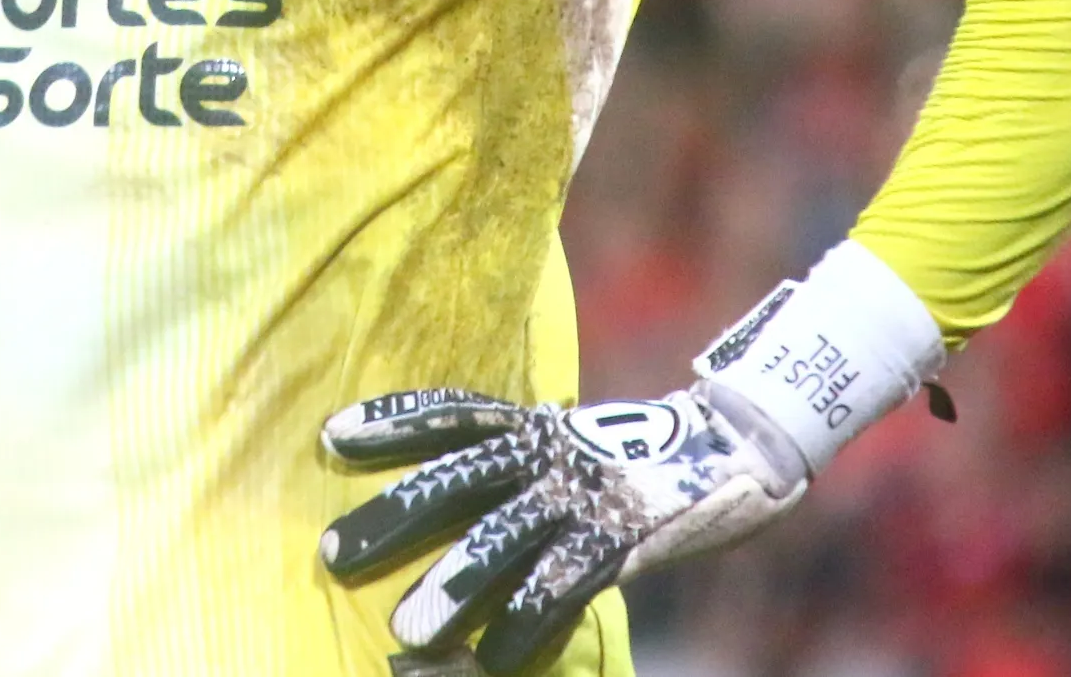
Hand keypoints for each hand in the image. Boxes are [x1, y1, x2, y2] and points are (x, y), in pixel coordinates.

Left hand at [318, 382, 802, 672]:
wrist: (739, 449)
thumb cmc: (640, 461)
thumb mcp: (571, 444)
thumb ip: (520, 465)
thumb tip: (455, 505)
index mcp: (533, 426)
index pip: (451, 416)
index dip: (392, 422)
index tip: (331, 436)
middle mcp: (551, 451)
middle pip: (456, 479)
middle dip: (392, 516)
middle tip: (332, 552)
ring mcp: (586, 493)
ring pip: (503, 538)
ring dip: (452, 585)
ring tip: (407, 630)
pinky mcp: (622, 537)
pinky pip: (562, 585)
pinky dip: (525, 622)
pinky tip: (494, 654)